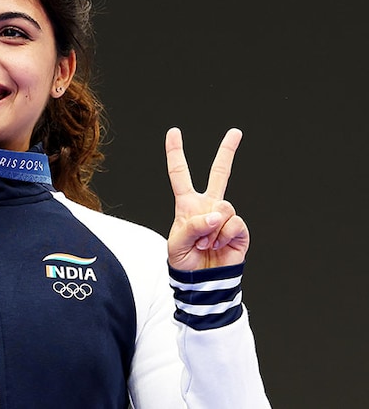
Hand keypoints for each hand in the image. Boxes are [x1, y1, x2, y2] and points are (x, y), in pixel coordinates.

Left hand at [165, 127, 248, 270]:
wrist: (203, 281)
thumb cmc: (185, 261)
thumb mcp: (177, 244)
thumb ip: (192, 227)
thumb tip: (214, 216)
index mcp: (187, 204)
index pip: (180, 174)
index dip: (176, 153)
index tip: (174, 132)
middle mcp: (208, 206)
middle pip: (219, 173)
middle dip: (227, 152)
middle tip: (235, 132)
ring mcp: (224, 217)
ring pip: (223, 207)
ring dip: (212, 229)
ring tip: (205, 243)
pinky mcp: (239, 230)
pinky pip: (234, 224)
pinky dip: (224, 236)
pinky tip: (219, 245)